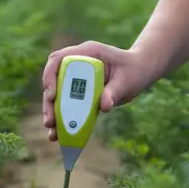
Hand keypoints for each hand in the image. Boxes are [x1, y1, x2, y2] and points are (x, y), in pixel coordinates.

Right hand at [41, 41, 155, 141]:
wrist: (139, 72)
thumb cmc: (134, 71)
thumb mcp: (126, 81)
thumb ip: (114, 91)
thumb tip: (104, 107)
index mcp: (86, 53)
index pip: (58, 59)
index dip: (50, 76)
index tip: (52, 95)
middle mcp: (77, 64)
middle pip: (53, 80)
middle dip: (48, 102)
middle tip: (50, 121)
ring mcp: (76, 78)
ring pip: (57, 94)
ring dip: (52, 113)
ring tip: (53, 133)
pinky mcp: (80, 91)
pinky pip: (67, 104)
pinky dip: (62, 118)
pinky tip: (59, 134)